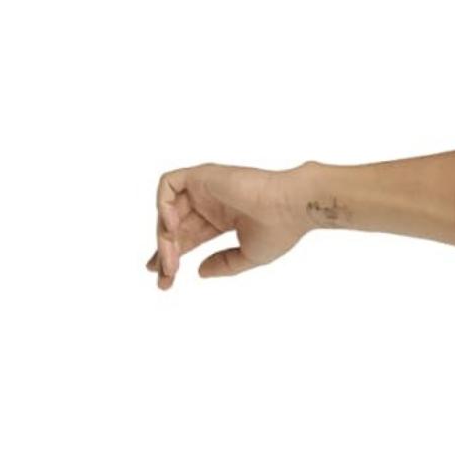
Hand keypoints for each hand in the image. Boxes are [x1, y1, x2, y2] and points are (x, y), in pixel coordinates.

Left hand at [145, 163, 306, 287]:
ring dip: (164, 236)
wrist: (292, 207)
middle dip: (165, 252)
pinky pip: (168, 184)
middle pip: (174, 227)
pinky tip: (172, 228)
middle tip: (166, 275)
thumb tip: (199, 272)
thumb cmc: (280, 229)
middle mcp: (208, 202)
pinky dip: (163, 205)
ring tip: (172, 259)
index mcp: (220, 219)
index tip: (165, 279)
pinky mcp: (201, 175)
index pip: (187, 238)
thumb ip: (223, 264)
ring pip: (168, 210)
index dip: (173, 256)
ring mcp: (203, 188)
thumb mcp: (248, 256)